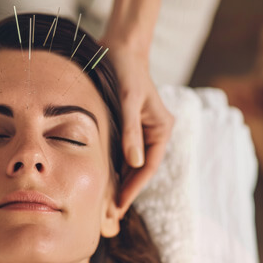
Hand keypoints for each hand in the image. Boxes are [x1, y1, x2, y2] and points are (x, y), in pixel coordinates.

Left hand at [106, 45, 173, 212]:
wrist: (120, 47)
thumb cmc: (126, 71)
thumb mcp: (128, 100)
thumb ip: (131, 131)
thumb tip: (135, 162)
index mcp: (162, 129)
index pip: (148, 167)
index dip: (133, 188)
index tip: (119, 206)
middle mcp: (155, 133)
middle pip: (140, 170)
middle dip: (126, 190)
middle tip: (108, 215)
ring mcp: (142, 131)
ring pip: (131, 164)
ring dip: (119, 182)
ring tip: (103, 204)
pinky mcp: (129, 127)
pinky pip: (122, 153)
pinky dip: (113, 167)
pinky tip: (100, 180)